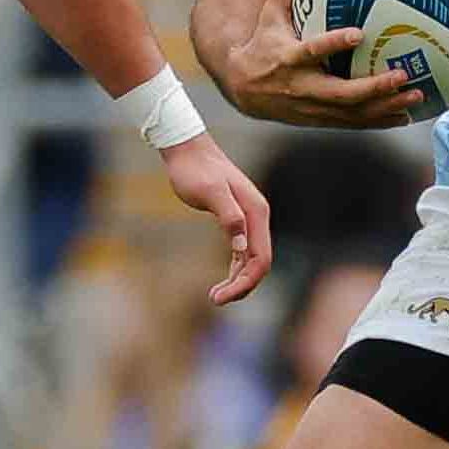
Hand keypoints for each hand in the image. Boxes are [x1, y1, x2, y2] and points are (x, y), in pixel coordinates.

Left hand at [163, 133, 275, 305]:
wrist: (187, 149)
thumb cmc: (195, 170)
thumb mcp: (210, 193)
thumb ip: (229, 217)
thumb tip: (242, 247)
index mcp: (255, 213)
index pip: (260, 258)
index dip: (245, 283)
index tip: (220, 296)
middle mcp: (257, 217)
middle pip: (260, 263)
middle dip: (242, 286)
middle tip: (214, 299)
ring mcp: (249, 218)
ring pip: (252, 259)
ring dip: (238, 281)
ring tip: (215, 296)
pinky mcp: (237, 219)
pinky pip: (243, 252)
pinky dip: (235, 269)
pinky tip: (223, 280)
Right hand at [216, 0, 426, 129]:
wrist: (243, 90)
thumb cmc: (262, 46)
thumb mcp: (268, 17)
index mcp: (290, 58)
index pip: (313, 50)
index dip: (334, 43)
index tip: (359, 34)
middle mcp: (303, 86)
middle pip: (341, 92)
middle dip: (373, 86)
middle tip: (402, 74)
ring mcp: (313, 107)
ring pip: (352, 112)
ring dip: (385, 106)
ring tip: (415, 95)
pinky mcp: (320, 119)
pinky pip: (353, 123)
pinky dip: (380, 120)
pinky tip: (405, 115)